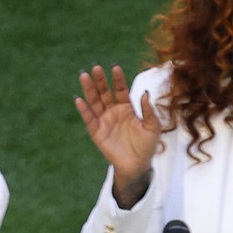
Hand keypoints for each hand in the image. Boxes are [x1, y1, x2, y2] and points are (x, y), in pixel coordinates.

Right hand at [75, 64, 160, 208]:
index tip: (115, 67)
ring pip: (94, 102)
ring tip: (84, 76)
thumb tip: (145, 93)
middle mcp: (113, 111)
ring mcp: (104, 121)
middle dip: (100, 80)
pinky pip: (89, 119)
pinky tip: (79, 99)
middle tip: (96, 67)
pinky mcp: (97, 132)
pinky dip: (84, 110)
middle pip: (104, 92)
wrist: (138, 165)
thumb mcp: (152, 127)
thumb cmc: (146, 146)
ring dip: (89, 89)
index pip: (120, 90)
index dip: (118, 79)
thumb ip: (149, 111)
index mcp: (126, 108)